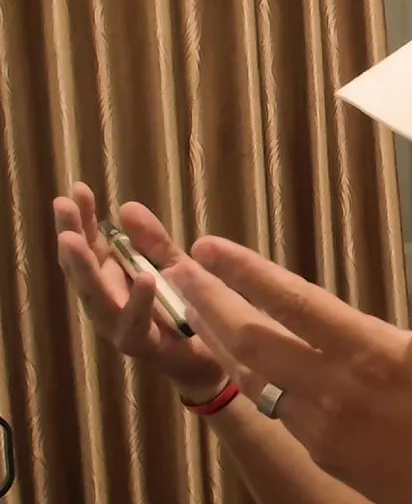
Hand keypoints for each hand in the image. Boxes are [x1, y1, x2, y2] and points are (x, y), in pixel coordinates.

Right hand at [52, 184, 226, 401]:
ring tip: (74, 239)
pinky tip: (144, 278)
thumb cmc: (187, 309)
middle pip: (84, 268)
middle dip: (72, 236)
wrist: (211, 358)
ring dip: (84, 268)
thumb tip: (126, 206)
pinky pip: (135, 323)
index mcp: (114, 280)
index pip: (92, 245)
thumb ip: (153, 241)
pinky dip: (139, 301)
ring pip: (96, 297)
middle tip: (64, 206)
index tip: (77, 189)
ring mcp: (120, 326)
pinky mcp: (142, 346)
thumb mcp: (174, 266)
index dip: (83, 220)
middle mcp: (109, 302)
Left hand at [168, 223, 411, 503]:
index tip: (208, 246)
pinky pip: (274, 406)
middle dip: (210, 301)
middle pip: (253, 340)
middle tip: (173, 269)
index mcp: (374, 356)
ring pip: (255, 376)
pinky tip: (241, 358)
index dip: (248, 273)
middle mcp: (337, 391)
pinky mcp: (322, 452)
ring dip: (220, 338)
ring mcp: (323, 427)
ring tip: (192, 305)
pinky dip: (248, 375)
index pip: (297, 304)